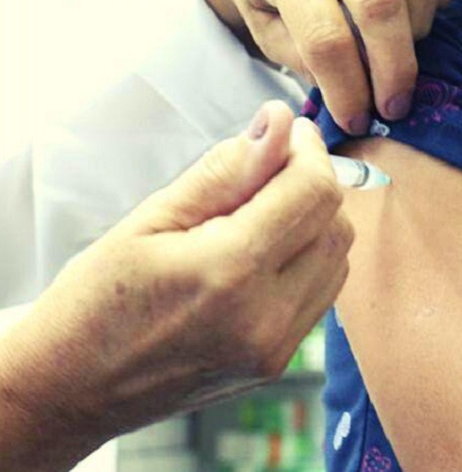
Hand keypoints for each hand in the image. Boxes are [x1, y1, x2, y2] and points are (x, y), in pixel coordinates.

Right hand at [0, 101, 352, 469]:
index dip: (309, 151)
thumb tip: (280, 123)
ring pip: (337, 259)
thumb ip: (226, 171)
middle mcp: (265, 317)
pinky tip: (267, 248)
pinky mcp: (277, 362)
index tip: (290, 133)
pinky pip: (322, 293)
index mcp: (228, 272)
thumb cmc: (94, 302)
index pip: (313, 193)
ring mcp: (276, 348)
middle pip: (335, 224)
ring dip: (315, 221)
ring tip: (262, 210)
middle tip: (271, 168)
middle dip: (313, 183)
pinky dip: (309, 257)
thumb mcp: (151, 220)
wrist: (73, 389)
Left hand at [198, 0, 461, 134]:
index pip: (325, 38)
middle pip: (381, 2)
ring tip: (396, 49)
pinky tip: (411, 10)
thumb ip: (304, 57)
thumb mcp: (265, 28)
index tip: (355, 121)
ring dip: (418, 25)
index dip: (347, 90)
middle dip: (395, 68)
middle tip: (393, 106)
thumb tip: (354, 86)